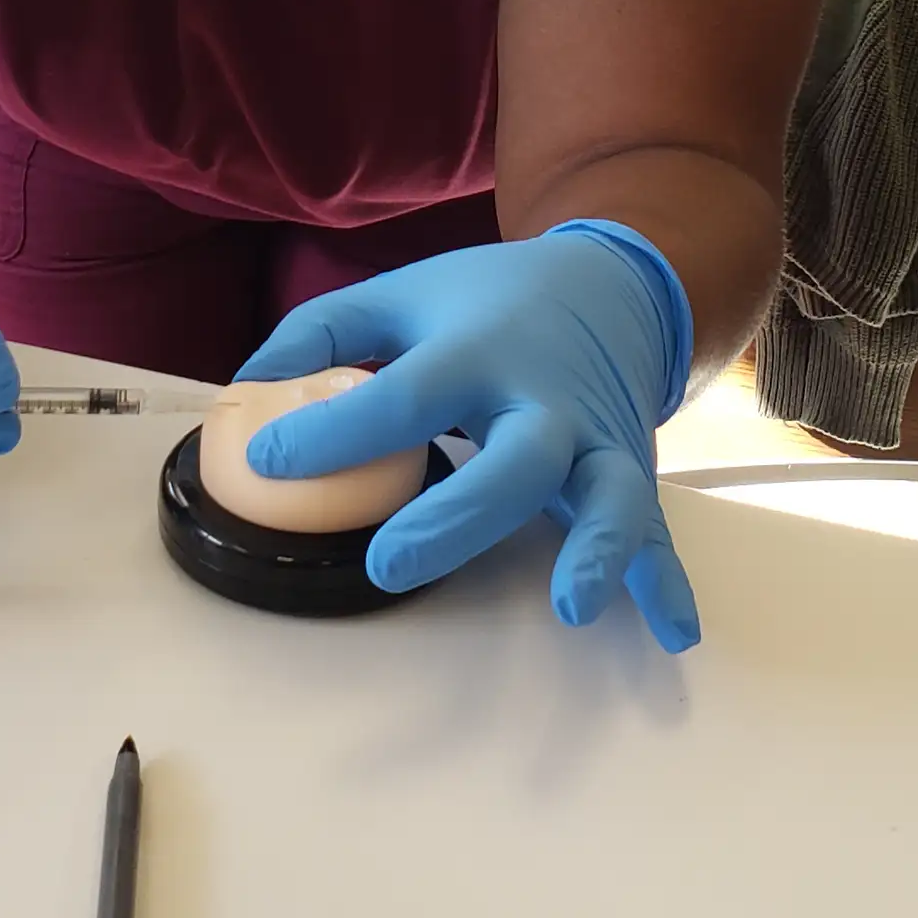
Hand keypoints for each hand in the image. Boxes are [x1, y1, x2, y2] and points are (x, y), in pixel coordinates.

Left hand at [235, 223, 699, 651]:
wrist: (610, 284)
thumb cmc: (485, 301)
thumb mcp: (400, 296)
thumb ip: (320, 336)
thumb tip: (242, 395)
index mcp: (477, 350)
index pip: (403, 395)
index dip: (333, 431)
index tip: (267, 460)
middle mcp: (544, 400)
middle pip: (512, 462)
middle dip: (457, 516)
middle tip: (389, 564)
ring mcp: (597, 442)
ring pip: (606, 497)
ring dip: (595, 550)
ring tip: (572, 605)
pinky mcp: (631, 473)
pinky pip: (656, 533)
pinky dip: (668, 582)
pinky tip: (675, 633)